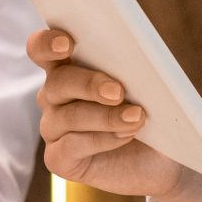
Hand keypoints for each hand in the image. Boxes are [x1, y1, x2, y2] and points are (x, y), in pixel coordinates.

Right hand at [26, 28, 201, 201]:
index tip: (69, 43)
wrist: (159, 158)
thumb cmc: (149, 112)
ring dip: (105, 116)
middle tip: (118, 92)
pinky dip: (102, 139)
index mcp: (67, 67)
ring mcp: (52, 127)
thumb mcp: (146, 86)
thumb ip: (134, 68)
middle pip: (57, 82)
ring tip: (137, 117)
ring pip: (68, 116)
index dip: (48, 43)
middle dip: (88, 84)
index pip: (42, 48)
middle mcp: (53, 96)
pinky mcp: (58, 158)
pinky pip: (71, 146)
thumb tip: (139, 58)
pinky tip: (125, 136)